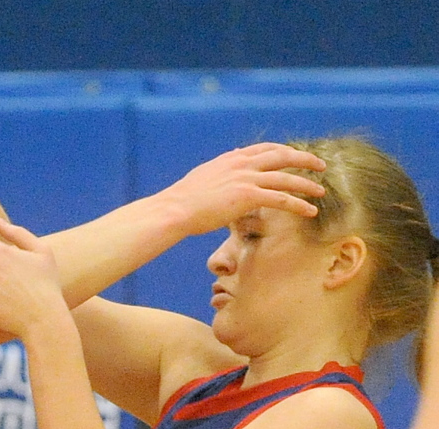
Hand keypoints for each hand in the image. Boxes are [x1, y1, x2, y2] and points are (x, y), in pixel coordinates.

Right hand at [162, 142, 327, 235]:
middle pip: (283, 156)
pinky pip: (281, 199)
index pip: (266, 148)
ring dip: (307, 185)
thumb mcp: (206, 173)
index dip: (285, 151)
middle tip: (320, 166)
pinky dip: (298, 204)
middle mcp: (242, 164)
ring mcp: (246, 179)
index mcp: (232, 158)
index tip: (296, 157)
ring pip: (286, 178)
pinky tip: (310, 211)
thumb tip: (236, 154)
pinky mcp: (248, 197)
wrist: (176, 209)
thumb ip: (224, 164)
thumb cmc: (184, 198)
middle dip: (304, 160)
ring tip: (320, 192)